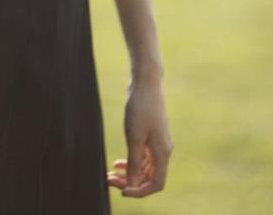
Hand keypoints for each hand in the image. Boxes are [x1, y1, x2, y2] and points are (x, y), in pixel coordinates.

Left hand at [107, 73, 172, 197]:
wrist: (146, 82)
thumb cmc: (141, 107)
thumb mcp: (134, 136)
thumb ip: (134, 161)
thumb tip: (132, 184)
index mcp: (162, 152)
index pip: (156, 184)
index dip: (140, 191)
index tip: (122, 190)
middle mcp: (163, 150)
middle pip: (149, 177)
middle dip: (131, 182)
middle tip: (110, 179)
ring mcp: (157, 142)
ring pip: (145, 167)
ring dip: (129, 173)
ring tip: (111, 173)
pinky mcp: (151, 134)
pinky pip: (142, 156)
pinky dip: (131, 161)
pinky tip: (118, 162)